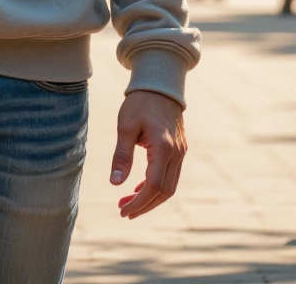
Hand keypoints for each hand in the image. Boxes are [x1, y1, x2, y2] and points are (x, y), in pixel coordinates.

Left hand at [110, 89, 186, 218]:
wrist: (160, 84)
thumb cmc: (140, 103)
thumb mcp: (125, 126)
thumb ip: (122, 155)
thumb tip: (115, 183)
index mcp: (163, 148)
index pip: (153, 185)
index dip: (139, 202)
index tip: (122, 210)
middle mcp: (176, 153)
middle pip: (165, 191)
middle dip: (145, 205)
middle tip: (123, 210)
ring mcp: (180, 151)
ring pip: (170, 186)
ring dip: (151, 198)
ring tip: (129, 201)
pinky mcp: (180, 149)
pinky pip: (171, 175)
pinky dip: (157, 185)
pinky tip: (140, 187)